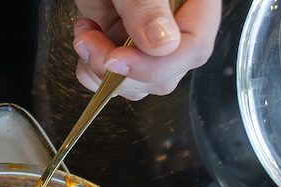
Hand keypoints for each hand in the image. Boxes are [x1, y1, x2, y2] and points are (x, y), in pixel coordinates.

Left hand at [73, 0, 220, 99]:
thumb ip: (146, 4)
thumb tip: (164, 45)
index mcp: (196, 0)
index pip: (194, 47)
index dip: (157, 65)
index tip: (117, 60)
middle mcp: (177, 22)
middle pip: (165, 74)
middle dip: (121, 71)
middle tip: (89, 41)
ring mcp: (148, 35)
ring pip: (137, 83)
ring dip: (100, 70)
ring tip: (84, 35)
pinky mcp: (122, 42)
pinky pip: (112, 77)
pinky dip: (91, 69)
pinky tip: (85, 36)